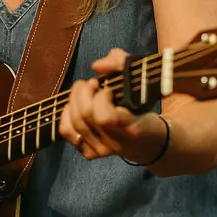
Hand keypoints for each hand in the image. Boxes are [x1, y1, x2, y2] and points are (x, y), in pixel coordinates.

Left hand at [58, 48, 167, 163]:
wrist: (149, 140)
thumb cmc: (144, 106)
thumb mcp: (140, 78)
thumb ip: (120, 62)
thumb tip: (96, 66)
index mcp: (131, 127)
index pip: (104, 118)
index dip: (101, 98)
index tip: (109, 89)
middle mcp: (115, 143)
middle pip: (85, 116)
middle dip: (84, 92)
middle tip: (93, 84)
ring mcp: (102, 150)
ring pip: (74, 122)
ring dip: (74, 99)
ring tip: (86, 92)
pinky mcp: (90, 153)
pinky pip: (67, 131)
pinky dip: (66, 114)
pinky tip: (77, 105)